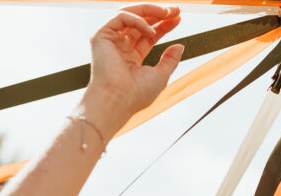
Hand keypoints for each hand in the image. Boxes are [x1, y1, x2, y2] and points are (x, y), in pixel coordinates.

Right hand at [86, 5, 184, 128]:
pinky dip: (138, 20)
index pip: (148, 35)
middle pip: (140, 23)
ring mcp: (110, 41)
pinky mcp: (101, 36)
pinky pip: (121, 17)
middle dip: (158, 14)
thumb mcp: (160, 76)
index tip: (178, 19)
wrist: (117, 100)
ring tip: (167, 12)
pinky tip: (151, 30)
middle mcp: (119, 48)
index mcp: (131, 58)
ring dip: (150, 10)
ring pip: (129, 14)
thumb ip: (170, 60)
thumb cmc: (136, 95)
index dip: (163, 25)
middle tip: (176, 10)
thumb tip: (180, 46)